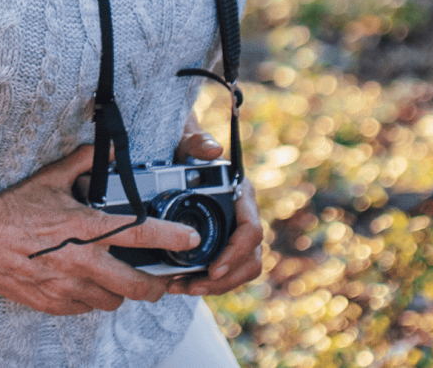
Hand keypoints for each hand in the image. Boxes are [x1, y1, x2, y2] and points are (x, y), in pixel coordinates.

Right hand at [0, 145, 203, 315]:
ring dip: (121, 293)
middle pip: (137, 286)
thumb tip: (107, 148)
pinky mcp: (52, 303)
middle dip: (157, 285)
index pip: (140, 234)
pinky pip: (84, 309)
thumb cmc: (14, 207)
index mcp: (86, 228)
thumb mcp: (51, 179)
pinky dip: (91, 299)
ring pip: (113, 302)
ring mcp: (67, 287)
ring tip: (119, 281)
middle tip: (161, 279)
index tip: (191, 239)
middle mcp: (81, 262)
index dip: (172, 237)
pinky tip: (86, 285)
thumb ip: (84, 162)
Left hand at [166, 132, 265, 296]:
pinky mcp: (225, 247)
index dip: (236, 252)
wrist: (182, 159)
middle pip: (250, 259)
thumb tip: (214, 150)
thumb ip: (199, 144)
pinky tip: (182, 285)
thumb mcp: (189, 144)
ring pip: (241, 271)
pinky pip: (226, 272)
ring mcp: (237, 235)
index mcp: (243, 197)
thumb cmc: (189, 151)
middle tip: (193, 287)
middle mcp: (245, 218)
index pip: (251, 231)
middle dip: (225, 279)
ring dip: (215, 286)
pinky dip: (207, 283)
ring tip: (183, 289)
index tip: (214, 268)